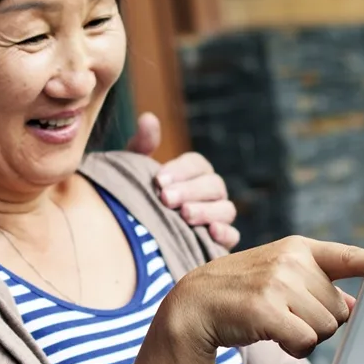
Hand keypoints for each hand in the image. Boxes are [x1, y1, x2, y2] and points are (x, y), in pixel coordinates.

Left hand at [125, 112, 239, 249]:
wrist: (131, 236)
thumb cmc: (136, 198)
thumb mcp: (134, 171)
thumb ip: (141, 145)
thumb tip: (148, 119)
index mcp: (192, 174)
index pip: (197, 164)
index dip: (181, 170)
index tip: (158, 179)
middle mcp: (209, 194)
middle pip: (213, 185)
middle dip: (191, 191)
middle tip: (165, 198)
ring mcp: (217, 219)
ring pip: (226, 209)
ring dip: (207, 211)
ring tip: (184, 215)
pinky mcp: (218, 244)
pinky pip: (233, 238)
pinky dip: (226, 234)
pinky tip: (210, 233)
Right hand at [160, 236, 363, 358]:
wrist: (193, 305)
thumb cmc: (242, 294)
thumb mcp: (278, 277)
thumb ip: (318, 287)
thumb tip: (355, 307)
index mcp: (298, 247)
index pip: (351, 255)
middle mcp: (291, 259)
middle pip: (340, 308)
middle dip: (318, 321)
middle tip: (284, 314)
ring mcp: (277, 282)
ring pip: (325, 327)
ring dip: (305, 336)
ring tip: (275, 323)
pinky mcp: (266, 308)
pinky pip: (305, 340)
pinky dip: (292, 346)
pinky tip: (271, 335)